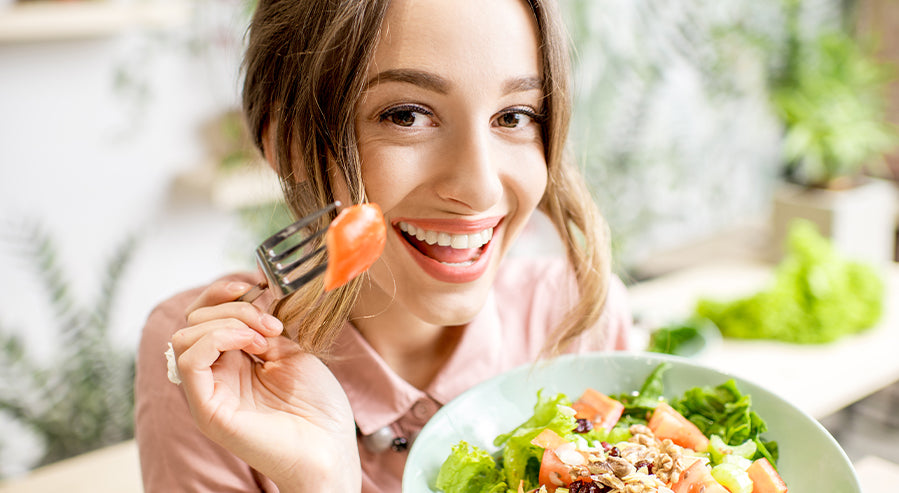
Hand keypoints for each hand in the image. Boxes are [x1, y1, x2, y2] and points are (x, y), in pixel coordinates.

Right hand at [171, 281, 360, 491]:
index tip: (257, 286)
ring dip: (228, 322)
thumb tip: (249, 292)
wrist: (330, 445)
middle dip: (235, 308)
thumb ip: (262, 325)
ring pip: (185, 336)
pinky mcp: (207, 409)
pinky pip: (189, 361)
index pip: (204, 314)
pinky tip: (253, 345)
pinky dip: (219, 338)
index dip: (224, 291)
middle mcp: (214, 376)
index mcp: (232, 361)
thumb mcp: (290, 350)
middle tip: (273, 326)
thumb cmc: (317, 405)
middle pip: (193, 320)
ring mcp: (208, 393)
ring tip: (265, 339)